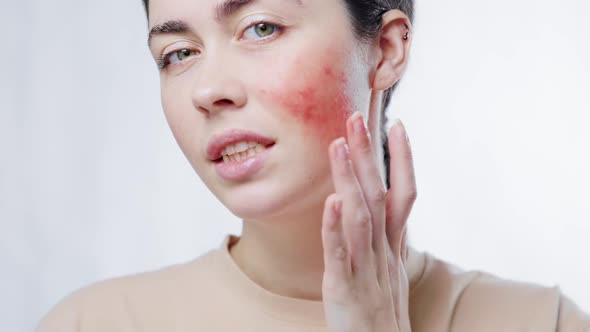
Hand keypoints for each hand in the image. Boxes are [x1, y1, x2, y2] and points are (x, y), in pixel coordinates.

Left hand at [321, 111, 415, 331]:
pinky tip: (330, 201)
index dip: (402, 160)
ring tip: (338, 145)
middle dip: (369, 156)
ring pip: (361, 218)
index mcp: (392, 248)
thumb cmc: (382, 314)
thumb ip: (384, 240)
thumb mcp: (388, 272)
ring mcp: (366, 271)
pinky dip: (334, 228)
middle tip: (357, 118)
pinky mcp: (345, 291)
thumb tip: (379, 210)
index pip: (402, 196)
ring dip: (350, 179)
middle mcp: (383, 254)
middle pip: (379, 197)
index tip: (396, 124)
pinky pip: (339, 256)